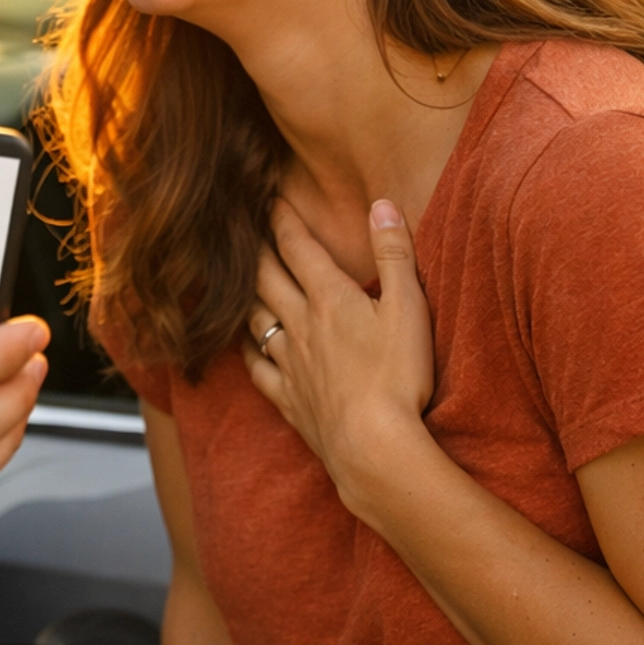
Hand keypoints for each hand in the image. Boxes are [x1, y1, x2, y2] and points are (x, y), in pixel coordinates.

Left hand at [243, 197, 434, 515]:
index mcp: (330, 298)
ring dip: (242, 293)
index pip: (297, 247)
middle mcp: (301, 325)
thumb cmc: (398, 377)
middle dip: (251, 247)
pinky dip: (247, 350)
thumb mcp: (410, 308)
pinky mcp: (289, 399)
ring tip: (234, 279)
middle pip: (264, 276)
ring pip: (254, 318)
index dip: (281, 218)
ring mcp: (290, 364)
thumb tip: (380, 204)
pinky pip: (257, 368)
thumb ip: (395, 254)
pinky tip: (243, 345)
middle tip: (237, 227)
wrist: (373, 447)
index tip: (267, 197)